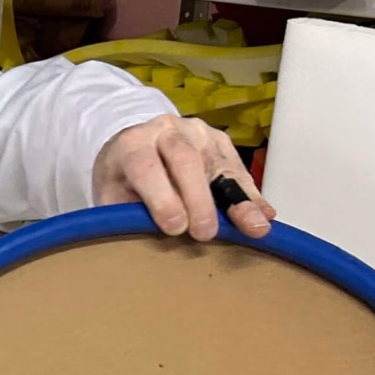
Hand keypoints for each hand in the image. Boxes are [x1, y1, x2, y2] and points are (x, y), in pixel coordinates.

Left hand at [92, 115, 272, 240]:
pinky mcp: (222, 143)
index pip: (146, 167)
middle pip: (186, 160)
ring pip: (219, 164)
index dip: (161, 198)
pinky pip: (239, 171)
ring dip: (239, 199)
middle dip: (199, 199)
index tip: (174, 226)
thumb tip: (140, 242)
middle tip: (206, 233)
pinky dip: (252, 195)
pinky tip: (264, 215)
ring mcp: (198, 134)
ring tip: (254, 225)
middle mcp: (167, 131)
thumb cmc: (123, 179)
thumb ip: (122, 214)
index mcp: (132, 143)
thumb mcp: (110, 195)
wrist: (135, 147)